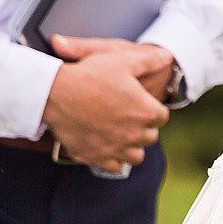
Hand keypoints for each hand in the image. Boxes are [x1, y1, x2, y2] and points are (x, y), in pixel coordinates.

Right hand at [42, 37, 172, 173]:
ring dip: (132, 147)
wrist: (55, 93)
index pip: (162, 118)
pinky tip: (106, 146)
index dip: (153, 110)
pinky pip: (113, 167)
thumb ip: (150, 60)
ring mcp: (114, 149)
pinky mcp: (94, 158)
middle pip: (150, 137)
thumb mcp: (124, 60)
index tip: (142, 104)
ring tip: (122, 134)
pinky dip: (113, 159)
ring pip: (135, 157)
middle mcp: (133, 135)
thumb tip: (168, 56)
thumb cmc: (90, 75)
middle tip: (130, 117)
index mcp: (145, 112)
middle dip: (144, 128)